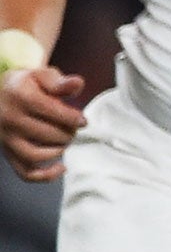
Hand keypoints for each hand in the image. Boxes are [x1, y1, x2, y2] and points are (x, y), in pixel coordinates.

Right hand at [1, 64, 86, 181]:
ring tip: (65, 140)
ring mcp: (7, 139)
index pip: (52, 112)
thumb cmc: (25, 86)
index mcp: (21, 97)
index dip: (73, 118)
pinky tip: (61, 167)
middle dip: (68, 132)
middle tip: (74, 128)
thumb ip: (60, 82)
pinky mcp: (8, 153)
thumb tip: (78, 84)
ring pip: (37, 155)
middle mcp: (10, 119)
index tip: (82, 120)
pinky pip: (25, 172)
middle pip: (48, 134)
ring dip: (59, 149)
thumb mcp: (41, 76)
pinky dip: (45, 175)